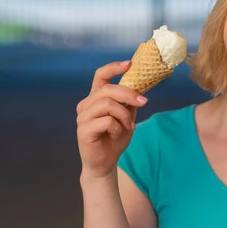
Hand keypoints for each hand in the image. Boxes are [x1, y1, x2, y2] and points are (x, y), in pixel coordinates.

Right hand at [76, 61, 147, 178]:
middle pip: (108, 89)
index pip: (100, 76)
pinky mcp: (83, 130)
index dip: (114, 68)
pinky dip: (117, 127)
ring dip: (124, 115)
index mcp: (95, 98)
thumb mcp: (126, 117)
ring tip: (129, 126)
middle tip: (143, 102)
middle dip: (129, 94)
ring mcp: (83, 117)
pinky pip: (106, 121)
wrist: (105, 163)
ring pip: (108, 104)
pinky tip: (117, 134)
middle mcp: (86, 105)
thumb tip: (142, 86)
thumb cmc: (114, 139)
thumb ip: (129, 102)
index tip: (130, 64)